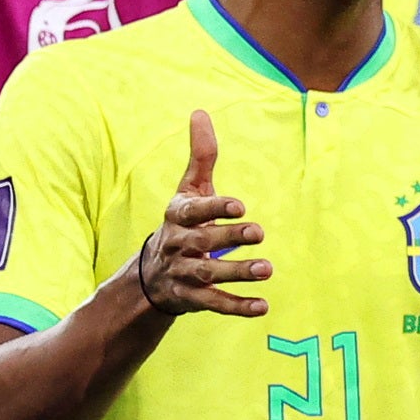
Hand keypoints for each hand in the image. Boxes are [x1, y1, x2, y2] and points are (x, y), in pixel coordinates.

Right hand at [128, 110, 269, 319]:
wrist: (152, 274)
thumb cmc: (182, 222)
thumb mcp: (188, 189)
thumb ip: (201, 156)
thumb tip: (200, 112)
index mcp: (178, 215)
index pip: (193, 210)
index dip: (214, 208)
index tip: (240, 205)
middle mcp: (177, 244)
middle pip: (203, 242)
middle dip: (230, 238)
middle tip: (259, 233)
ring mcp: (183, 273)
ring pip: (208, 274)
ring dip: (238, 273)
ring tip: (267, 269)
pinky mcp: (191, 299)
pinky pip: (214, 304)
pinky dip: (237, 307)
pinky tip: (262, 306)